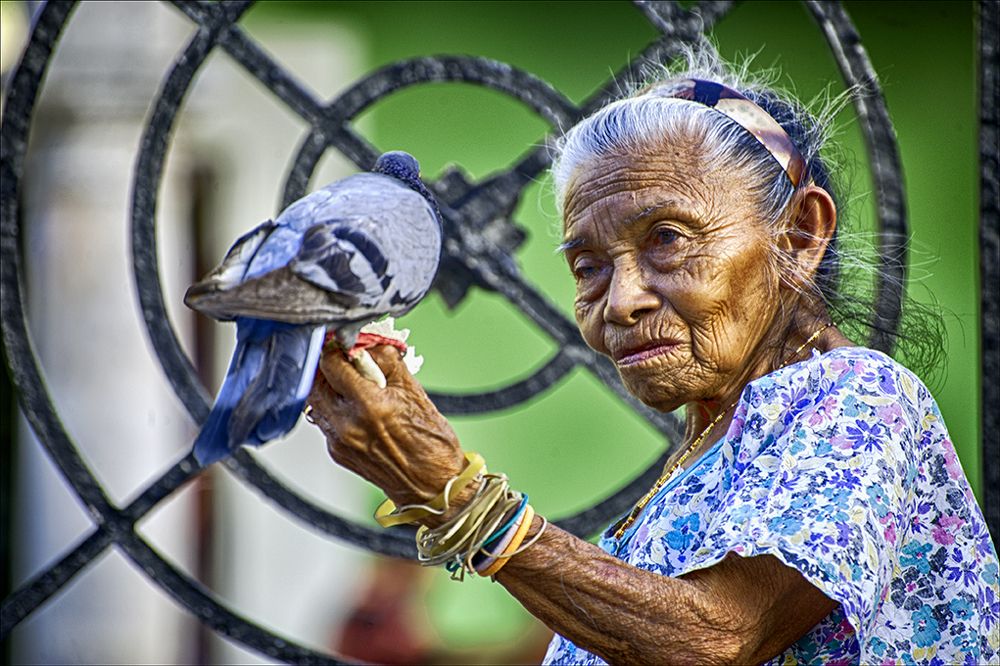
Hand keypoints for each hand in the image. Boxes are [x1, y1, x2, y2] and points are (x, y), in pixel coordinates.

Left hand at [307, 345, 465, 507]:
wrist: (432, 486)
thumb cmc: (431, 444)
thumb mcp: (415, 392)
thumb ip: (387, 363)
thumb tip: (370, 344)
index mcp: (369, 406)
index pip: (332, 364)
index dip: (338, 348)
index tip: (346, 344)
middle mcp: (348, 425)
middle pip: (317, 381)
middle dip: (330, 367)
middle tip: (347, 362)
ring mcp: (339, 441)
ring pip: (317, 401)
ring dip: (329, 386)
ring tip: (352, 384)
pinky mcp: (337, 452)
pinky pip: (325, 420)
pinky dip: (335, 407)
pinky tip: (355, 407)